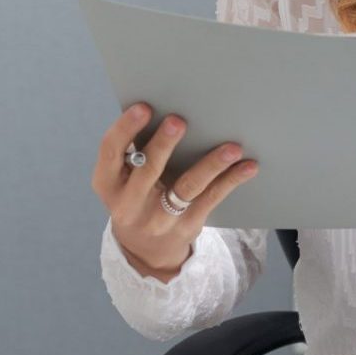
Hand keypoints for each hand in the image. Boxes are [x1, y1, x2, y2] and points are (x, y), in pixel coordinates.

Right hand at [91, 103, 257, 281]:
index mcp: (107, 183)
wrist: (145, 248)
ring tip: (232, 148)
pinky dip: (231, 180)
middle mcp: (129, 204)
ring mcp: (158, 219)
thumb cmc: (136, 194)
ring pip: (186, 187)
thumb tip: (165, 107)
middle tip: (179, 121)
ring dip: (211, 165)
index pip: (110, 152)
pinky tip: (248, 166)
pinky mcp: (186, 226)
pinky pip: (211, 199)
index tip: (144, 107)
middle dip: (163, 145)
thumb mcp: (122, 178)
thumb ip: (135, 150)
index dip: (125, 128)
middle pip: (148, 171)